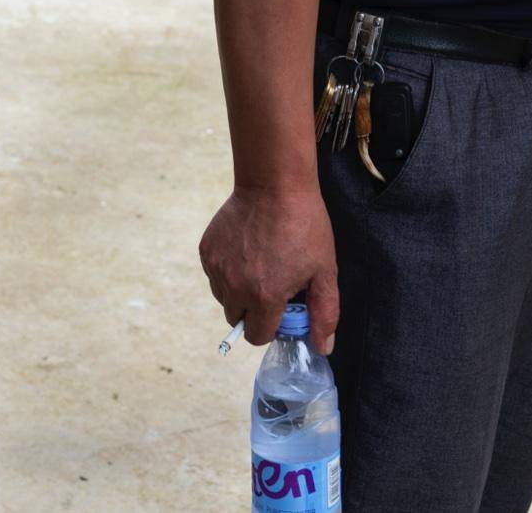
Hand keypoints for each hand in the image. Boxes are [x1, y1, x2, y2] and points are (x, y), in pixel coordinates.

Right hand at [199, 185, 338, 352]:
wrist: (274, 183)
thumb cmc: (304, 225)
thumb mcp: (324, 270)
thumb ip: (325, 312)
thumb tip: (323, 348)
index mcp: (264, 297)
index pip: (257, 336)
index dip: (270, 327)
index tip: (281, 309)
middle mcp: (235, 287)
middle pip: (237, 319)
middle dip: (253, 311)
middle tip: (271, 285)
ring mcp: (217, 268)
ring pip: (224, 298)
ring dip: (238, 291)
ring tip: (259, 263)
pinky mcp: (206, 250)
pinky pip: (214, 275)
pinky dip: (227, 270)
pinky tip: (245, 249)